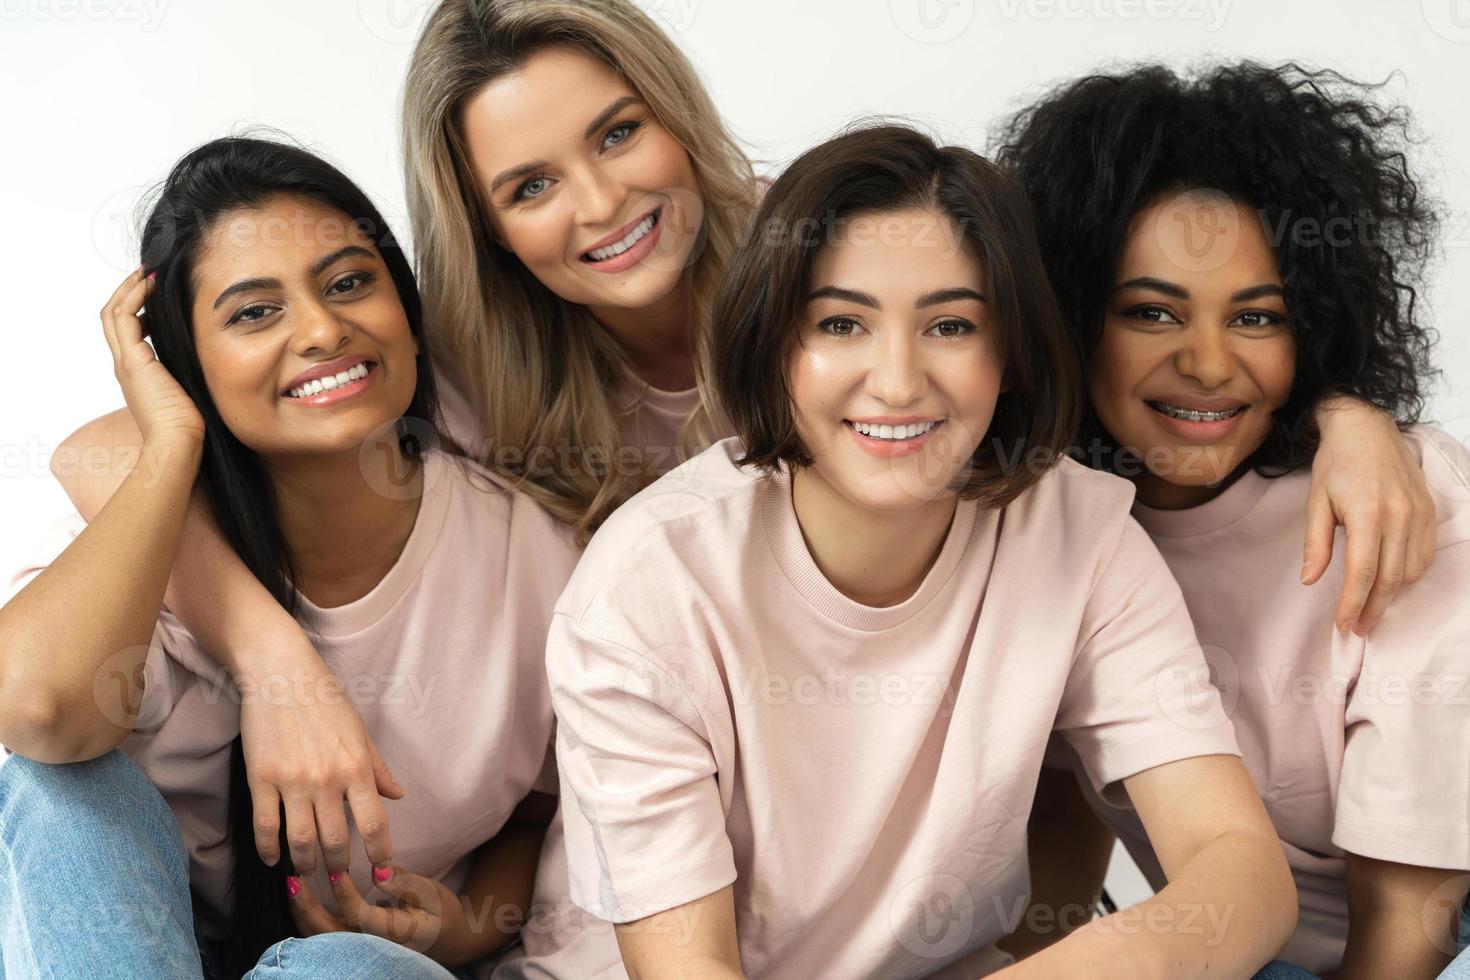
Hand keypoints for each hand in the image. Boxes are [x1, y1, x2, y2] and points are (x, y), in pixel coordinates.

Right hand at [100, 266, 204, 448]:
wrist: (178, 445)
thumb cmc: (192, 427)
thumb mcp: (193, 389)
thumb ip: (194, 370)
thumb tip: (214, 355)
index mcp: (139, 373)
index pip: (129, 330)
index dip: (139, 307)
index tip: (157, 290)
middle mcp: (127, 365)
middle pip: (115, 317)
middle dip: (130, 291)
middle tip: (148, 272)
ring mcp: (126, 363)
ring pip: (114, 313)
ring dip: (130, 288)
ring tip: (148, 271)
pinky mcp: (133, 362)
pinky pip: (124, 318)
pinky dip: (134, 297)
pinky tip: (151, 285)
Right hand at [240, 643, 404, 879]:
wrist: (281, 673)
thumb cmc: (325, 699)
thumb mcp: (360, 732)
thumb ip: (378, 768)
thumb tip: (398, 796)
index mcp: (356, 767)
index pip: (374, 824)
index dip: (380, 854)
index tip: (382, 872)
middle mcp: (327, 779)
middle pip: (336, 841)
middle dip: (340, 866)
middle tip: (340, 877)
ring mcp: (292, 781)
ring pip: (301, 842)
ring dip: (307, 864)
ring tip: (309, 871)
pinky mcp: (261, 778)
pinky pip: (266, 827)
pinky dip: (270, 850)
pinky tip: (274, 859)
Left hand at [288, 865, 476, 965]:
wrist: (450, 941)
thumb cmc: (441, 914)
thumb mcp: (432, 893)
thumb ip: (405, 882)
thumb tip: (379, 871)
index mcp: (395, 933)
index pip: (361, 916)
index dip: (344, 893)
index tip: (335, 868)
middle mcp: (374, 946)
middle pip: (331, 934)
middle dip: (308, 907)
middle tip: (292, 879)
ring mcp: (363, 950)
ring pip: (323, 939)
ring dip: (303, 913)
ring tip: (291, 886)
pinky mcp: (356, 947)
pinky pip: (326, 937)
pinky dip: (310, 919)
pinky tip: (301, 899)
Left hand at [1305, 397, 1436, 634]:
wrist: (1366, 428)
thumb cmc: (1336, 464)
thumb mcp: (1316, 502)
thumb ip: (1315, 544)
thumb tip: (1310, 580)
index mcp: (1368, 515)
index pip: (1363, 573)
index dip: (1353, 604)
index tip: (1343, 624)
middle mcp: (1399, 517)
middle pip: (1390, 579)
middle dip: (1373, 609)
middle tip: (1358, 628)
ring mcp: (1418, 514)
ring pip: (1411, 571)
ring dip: (1392, 595)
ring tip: (1371, 608)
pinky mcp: (1429, 511)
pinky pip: (1425, 555)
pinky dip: (1410, 575)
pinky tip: (1392, 582)